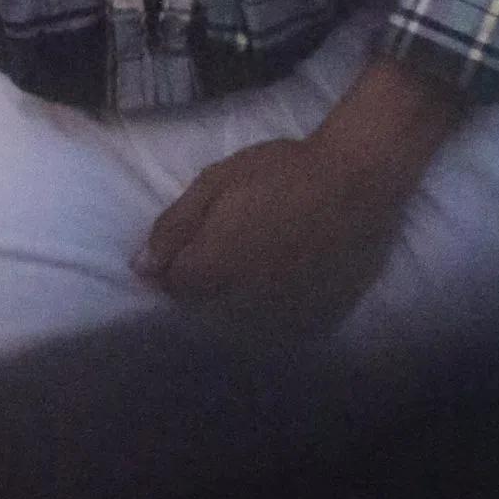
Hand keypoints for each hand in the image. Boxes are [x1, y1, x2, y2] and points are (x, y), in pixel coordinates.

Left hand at [139, 57, 467, 332]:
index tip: (187, 245)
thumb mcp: (216, 181)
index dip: (174, 264)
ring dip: (236, 300)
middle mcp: (240, 306)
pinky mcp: (312, 324)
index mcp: (212, 269)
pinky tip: (284, 278)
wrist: (357, 180)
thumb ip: (175, 226)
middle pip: (203, 309)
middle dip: (203, 286)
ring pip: (239, 321)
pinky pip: (278, 326)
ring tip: (254, 264)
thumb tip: (140, 267)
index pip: (173, 286)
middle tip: (224, 250)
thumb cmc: (281, 172)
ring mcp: (278, 320)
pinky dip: (272, 309)